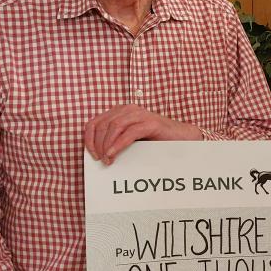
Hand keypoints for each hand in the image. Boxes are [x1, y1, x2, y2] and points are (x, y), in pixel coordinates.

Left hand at [84, 105, 201, 164]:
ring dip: (107, 145)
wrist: (182, 139)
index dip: (88, 139)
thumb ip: (115, 140)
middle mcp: (129, 109)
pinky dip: (118, 144)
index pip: (94, 122)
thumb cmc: (155, 141)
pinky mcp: (151, 123)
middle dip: (97, 144)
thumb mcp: (130, 139)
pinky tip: (113, 154)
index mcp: (121, 112)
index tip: (91, 155)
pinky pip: (129, 132)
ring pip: (114, 126)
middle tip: (100, 160)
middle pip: (102, 124)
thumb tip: (97, 155)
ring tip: (107, 159)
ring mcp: (140, 114)